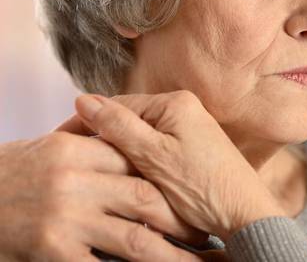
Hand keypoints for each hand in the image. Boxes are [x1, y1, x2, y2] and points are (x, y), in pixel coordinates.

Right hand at [0, 132, 202, 261]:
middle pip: (146, 197)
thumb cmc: (13, 175)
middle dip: (180, 219)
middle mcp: (75, 181)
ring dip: (170, 256)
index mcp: (77, 151)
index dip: (169, 178)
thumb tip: (134, 138)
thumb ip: (94, 145)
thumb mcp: (52, 150)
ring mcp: (65, 218)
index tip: (194, 192)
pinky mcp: (54, 250)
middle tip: (206, 235)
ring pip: (134, 239)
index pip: (138, 159)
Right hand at [70, 90, 286, 240]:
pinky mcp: (190, 150)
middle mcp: (184, 109)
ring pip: (138, 139)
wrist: (244, 215)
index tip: (57, 141)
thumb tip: (83, 99)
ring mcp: (188, 130)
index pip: (117, 106)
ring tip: (89, 173)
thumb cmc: (204, 188)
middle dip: (99, 140)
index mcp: (175, 103)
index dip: (85, 123)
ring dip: (115, 153)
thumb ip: (119, 127)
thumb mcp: (153, 157)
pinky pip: (152, 151)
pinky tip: (120, 181)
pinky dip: (134, 164)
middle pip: (128, 121)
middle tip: (69, 161)